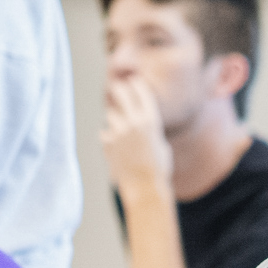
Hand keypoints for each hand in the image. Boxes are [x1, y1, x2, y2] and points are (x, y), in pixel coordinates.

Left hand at [101, 75, 172, 193]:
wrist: (145, 187)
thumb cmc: (158, 168)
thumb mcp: (161, 144)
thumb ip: (151, 130)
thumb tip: (143, 122)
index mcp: (151, 120)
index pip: (141, 92)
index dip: (136, 84)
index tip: (133, 80)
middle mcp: (134, 122)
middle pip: (121, 94)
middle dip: (118, 89)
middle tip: (116, 86)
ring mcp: (119, 131)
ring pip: (110, 114)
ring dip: (114, 118)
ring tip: (121, 129)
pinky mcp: (108, 143)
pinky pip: (105, 134)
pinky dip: (109, 139)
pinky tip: (116, 149)